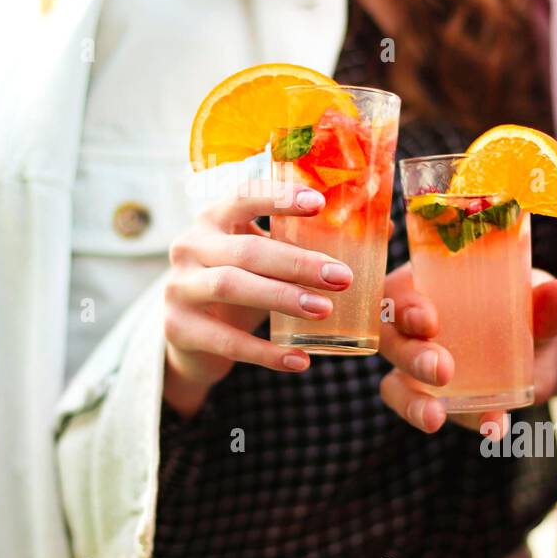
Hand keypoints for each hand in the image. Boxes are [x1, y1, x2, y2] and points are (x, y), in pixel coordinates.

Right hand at [163, 180, 352, 417]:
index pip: (242, 196)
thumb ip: (302, 243)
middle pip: (246, 250)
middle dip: (297, 263)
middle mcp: (190, 246)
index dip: (278, 198)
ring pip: (232, 286)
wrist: (189, 334)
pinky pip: (225, 341)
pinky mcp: (177, 328)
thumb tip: (379, 225)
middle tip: (342, 277)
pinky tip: (299, 361)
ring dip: (282, 298)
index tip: (318, 203)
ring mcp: (178, 287)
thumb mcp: (260, 257)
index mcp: (213, 219)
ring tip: (324, 310)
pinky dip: (265, 353)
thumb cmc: (239, 284)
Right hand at [378, 263, 556, 436]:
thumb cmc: (524, 305)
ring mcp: (419, 371)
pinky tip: (493, 426)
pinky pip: (442, 415)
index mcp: (425, 287)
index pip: (394, 293)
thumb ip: (545, 301)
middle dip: (410, 356)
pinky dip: (469, 422)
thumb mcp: (536, 300)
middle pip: (390, 342)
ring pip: (397, 387)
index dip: (402, 307)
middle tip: (441, 368)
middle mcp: (412, 330)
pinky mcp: (442, 403)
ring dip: (413, 403)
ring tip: (435, 417)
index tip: (427, 321)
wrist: (548, 347)